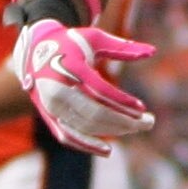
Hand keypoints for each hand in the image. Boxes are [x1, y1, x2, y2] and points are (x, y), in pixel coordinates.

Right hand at [12, 20, 154, 155]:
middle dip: (124, 121)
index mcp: (70, 68)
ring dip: (113, 131)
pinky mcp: (48, 117)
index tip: (142, 109)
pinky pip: (68, 136)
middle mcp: (58, 89)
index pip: (100, 91)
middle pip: (95, 113)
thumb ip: (122, 47)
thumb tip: (152, 52)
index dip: (122, 102)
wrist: (35, 51)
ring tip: (136, 128)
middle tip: (148, 122)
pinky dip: (87, 145)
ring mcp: (51, 106)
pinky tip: (107, 150)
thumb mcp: (95, 38)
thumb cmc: (71, 43)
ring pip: (85, 126)